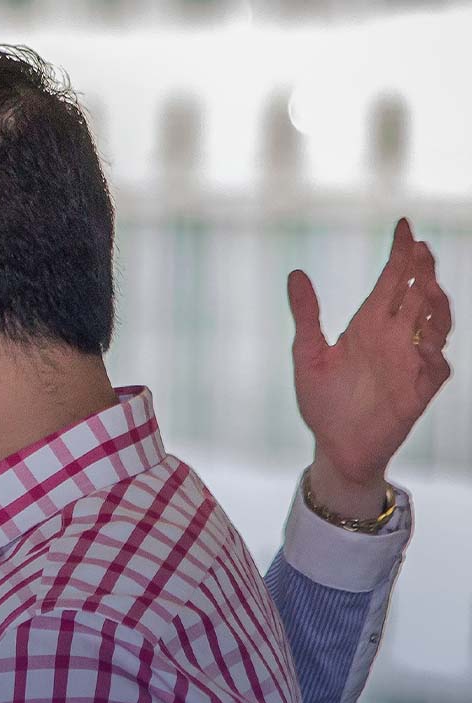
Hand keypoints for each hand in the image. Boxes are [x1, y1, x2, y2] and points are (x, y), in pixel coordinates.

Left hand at [289, 218, 452, 517]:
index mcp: (369, 326)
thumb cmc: (321, 401)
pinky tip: (426, 343)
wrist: (334, 446)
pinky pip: (437, 367)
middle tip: (419, 250)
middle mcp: (395, 339)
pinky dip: (434, 354)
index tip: (404, 226)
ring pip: (437, 325)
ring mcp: (411, 362)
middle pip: (419, 295)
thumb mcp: (307, 355)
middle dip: (423, 271)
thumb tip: (295, 273)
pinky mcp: (420, 390)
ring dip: (435, 305)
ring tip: (425, 288)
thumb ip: (306, 316)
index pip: (391, 282)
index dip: (400, 255)